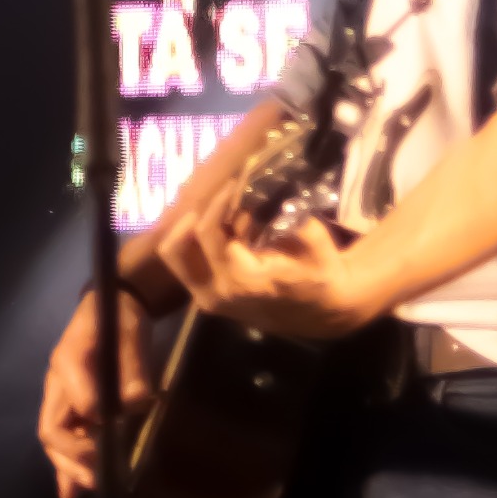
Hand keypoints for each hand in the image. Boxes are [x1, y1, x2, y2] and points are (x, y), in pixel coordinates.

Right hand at [38, 289, 161, 497]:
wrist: (111, 306)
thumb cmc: (119, 318)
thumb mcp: (130, 335)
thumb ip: (133, 368)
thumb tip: (137, 404)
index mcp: (68, 362)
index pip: (77, 404)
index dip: (95, 423)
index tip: (116, 433)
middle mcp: (58, 384)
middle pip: (53, 430)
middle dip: (73, 458)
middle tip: (97, 479)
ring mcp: (61, 398)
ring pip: (55, 440)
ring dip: (68, 468)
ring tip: (80, 491)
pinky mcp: (71, 408)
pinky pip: (64, 440)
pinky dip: (66, 466)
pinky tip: (69, 492)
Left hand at [161, 198, 371, 342]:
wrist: (323, 313)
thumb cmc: (319, 275)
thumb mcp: (317, 244)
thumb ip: (295, 219)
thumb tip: (273, 193)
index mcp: (242, 280)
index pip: (208, 232)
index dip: (217, 203)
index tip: (232, 184)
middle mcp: (216, 293)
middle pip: (174, 249)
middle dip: (194, 218)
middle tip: (218, 202)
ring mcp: (207, 300)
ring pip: (174, 258)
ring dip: (191, 232)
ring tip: (221, 218)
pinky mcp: (205, 300)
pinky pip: (185, 266)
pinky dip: (196, 245)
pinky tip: (225, 234)